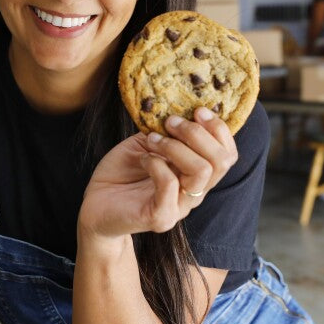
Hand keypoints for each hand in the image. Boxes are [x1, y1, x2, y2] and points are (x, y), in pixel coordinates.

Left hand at [78, 107, 237, 243]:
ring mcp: (179, 207)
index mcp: (196, 174)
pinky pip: (170, 184)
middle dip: (197, 133)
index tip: (197, 110)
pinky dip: (156, 163)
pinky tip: (142, 158)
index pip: (227, 155)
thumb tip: (179, 106)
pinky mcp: (160, 217)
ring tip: (153, 139)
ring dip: (176, 146)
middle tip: (170, 122)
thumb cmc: (122, 173)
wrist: (95, 205)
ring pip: (201, 171)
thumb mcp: (147, 143)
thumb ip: (166, 131)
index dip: (218, 129)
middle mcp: (194, 192)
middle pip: (221, 161)